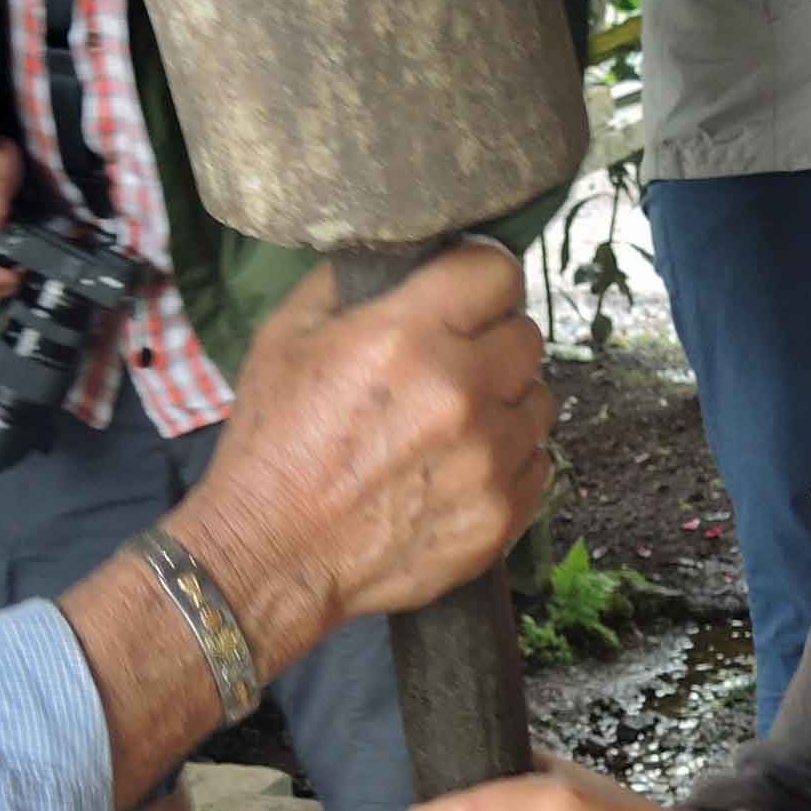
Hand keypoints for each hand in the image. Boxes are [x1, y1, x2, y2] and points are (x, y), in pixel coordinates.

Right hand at [173, 247, 553, 663]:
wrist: (271, 556)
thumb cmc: (273, 447)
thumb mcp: (287, 336)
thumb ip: (352, 282)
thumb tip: (403, 254)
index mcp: (406, 337)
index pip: (496, 271)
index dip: (479, 278)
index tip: (465, 294)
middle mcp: (459, 393)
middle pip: (526, 335)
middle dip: (490, 341)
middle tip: (451, 363)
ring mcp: (487, 458)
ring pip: (538, 399)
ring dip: (503, 402)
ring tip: (453, 422)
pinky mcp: (501, 514)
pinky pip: (537, 462)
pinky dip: (506, 460)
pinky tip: (458, 467)